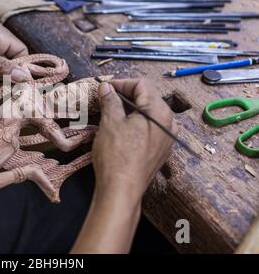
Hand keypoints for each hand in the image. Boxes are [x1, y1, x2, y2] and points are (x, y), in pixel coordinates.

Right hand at [92, 79, 177, 201]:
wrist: (121, 190)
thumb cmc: (116, 155)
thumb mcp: (110, 122)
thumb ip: (110, 100)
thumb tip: (106, 87)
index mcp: (160, 112)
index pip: (142, 84)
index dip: (121, 83)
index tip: (104, 88)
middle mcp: (169, 123)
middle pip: (147, 98)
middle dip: (125, 96)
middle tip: (105, 99)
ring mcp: (166, 139)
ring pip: (148, 115)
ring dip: (129, 110)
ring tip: (111, 114)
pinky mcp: (160, 152)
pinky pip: (149, 130)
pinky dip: (135, 125)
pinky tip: (120, 131)